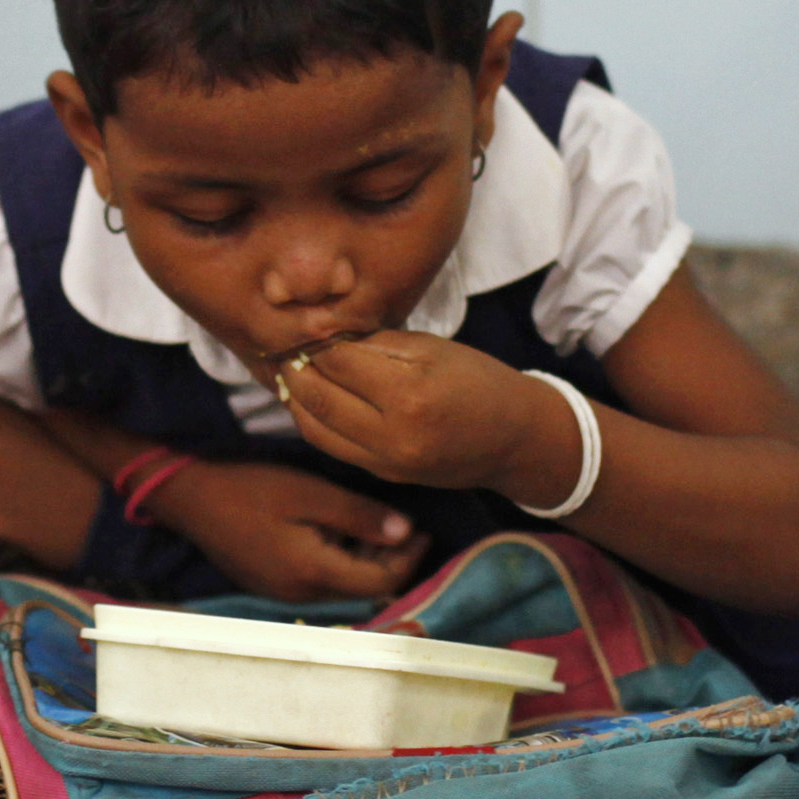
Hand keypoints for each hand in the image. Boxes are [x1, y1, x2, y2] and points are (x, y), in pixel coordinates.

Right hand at [142, 459, 428, 603]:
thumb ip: (359, 515)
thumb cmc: (249, 487)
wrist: (187, 495)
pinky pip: (321, 581)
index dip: (409, 558)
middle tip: (408, 523)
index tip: (424, 528)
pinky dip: (342, 561)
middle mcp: (301, 595)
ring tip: (380, 523)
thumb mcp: (309, 492)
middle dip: (392, 560)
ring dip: (367, 561)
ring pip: (344, 587)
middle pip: (365, 590)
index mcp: (313, 574)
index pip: (381, 581)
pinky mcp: (272, 583)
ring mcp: (284, 593)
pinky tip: (343, 531)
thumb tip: (405, 531)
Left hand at [279, 331, 584, 510]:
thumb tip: (327, 333)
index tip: (302, 323)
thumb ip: (379, 344)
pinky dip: (313, 420)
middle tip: (284, 346)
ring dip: (296, 397)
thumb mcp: (434, 349)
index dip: (314, 339)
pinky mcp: (383, 474)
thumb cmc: (479, 381)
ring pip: (316, 427)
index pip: (338, 360)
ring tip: (290, 370)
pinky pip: (333, 446)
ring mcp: (386, 461)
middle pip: (319, 396)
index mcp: (411, 391)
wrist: (515, 441)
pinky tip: (309, 399)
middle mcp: (394, 432)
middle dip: (294, 367)